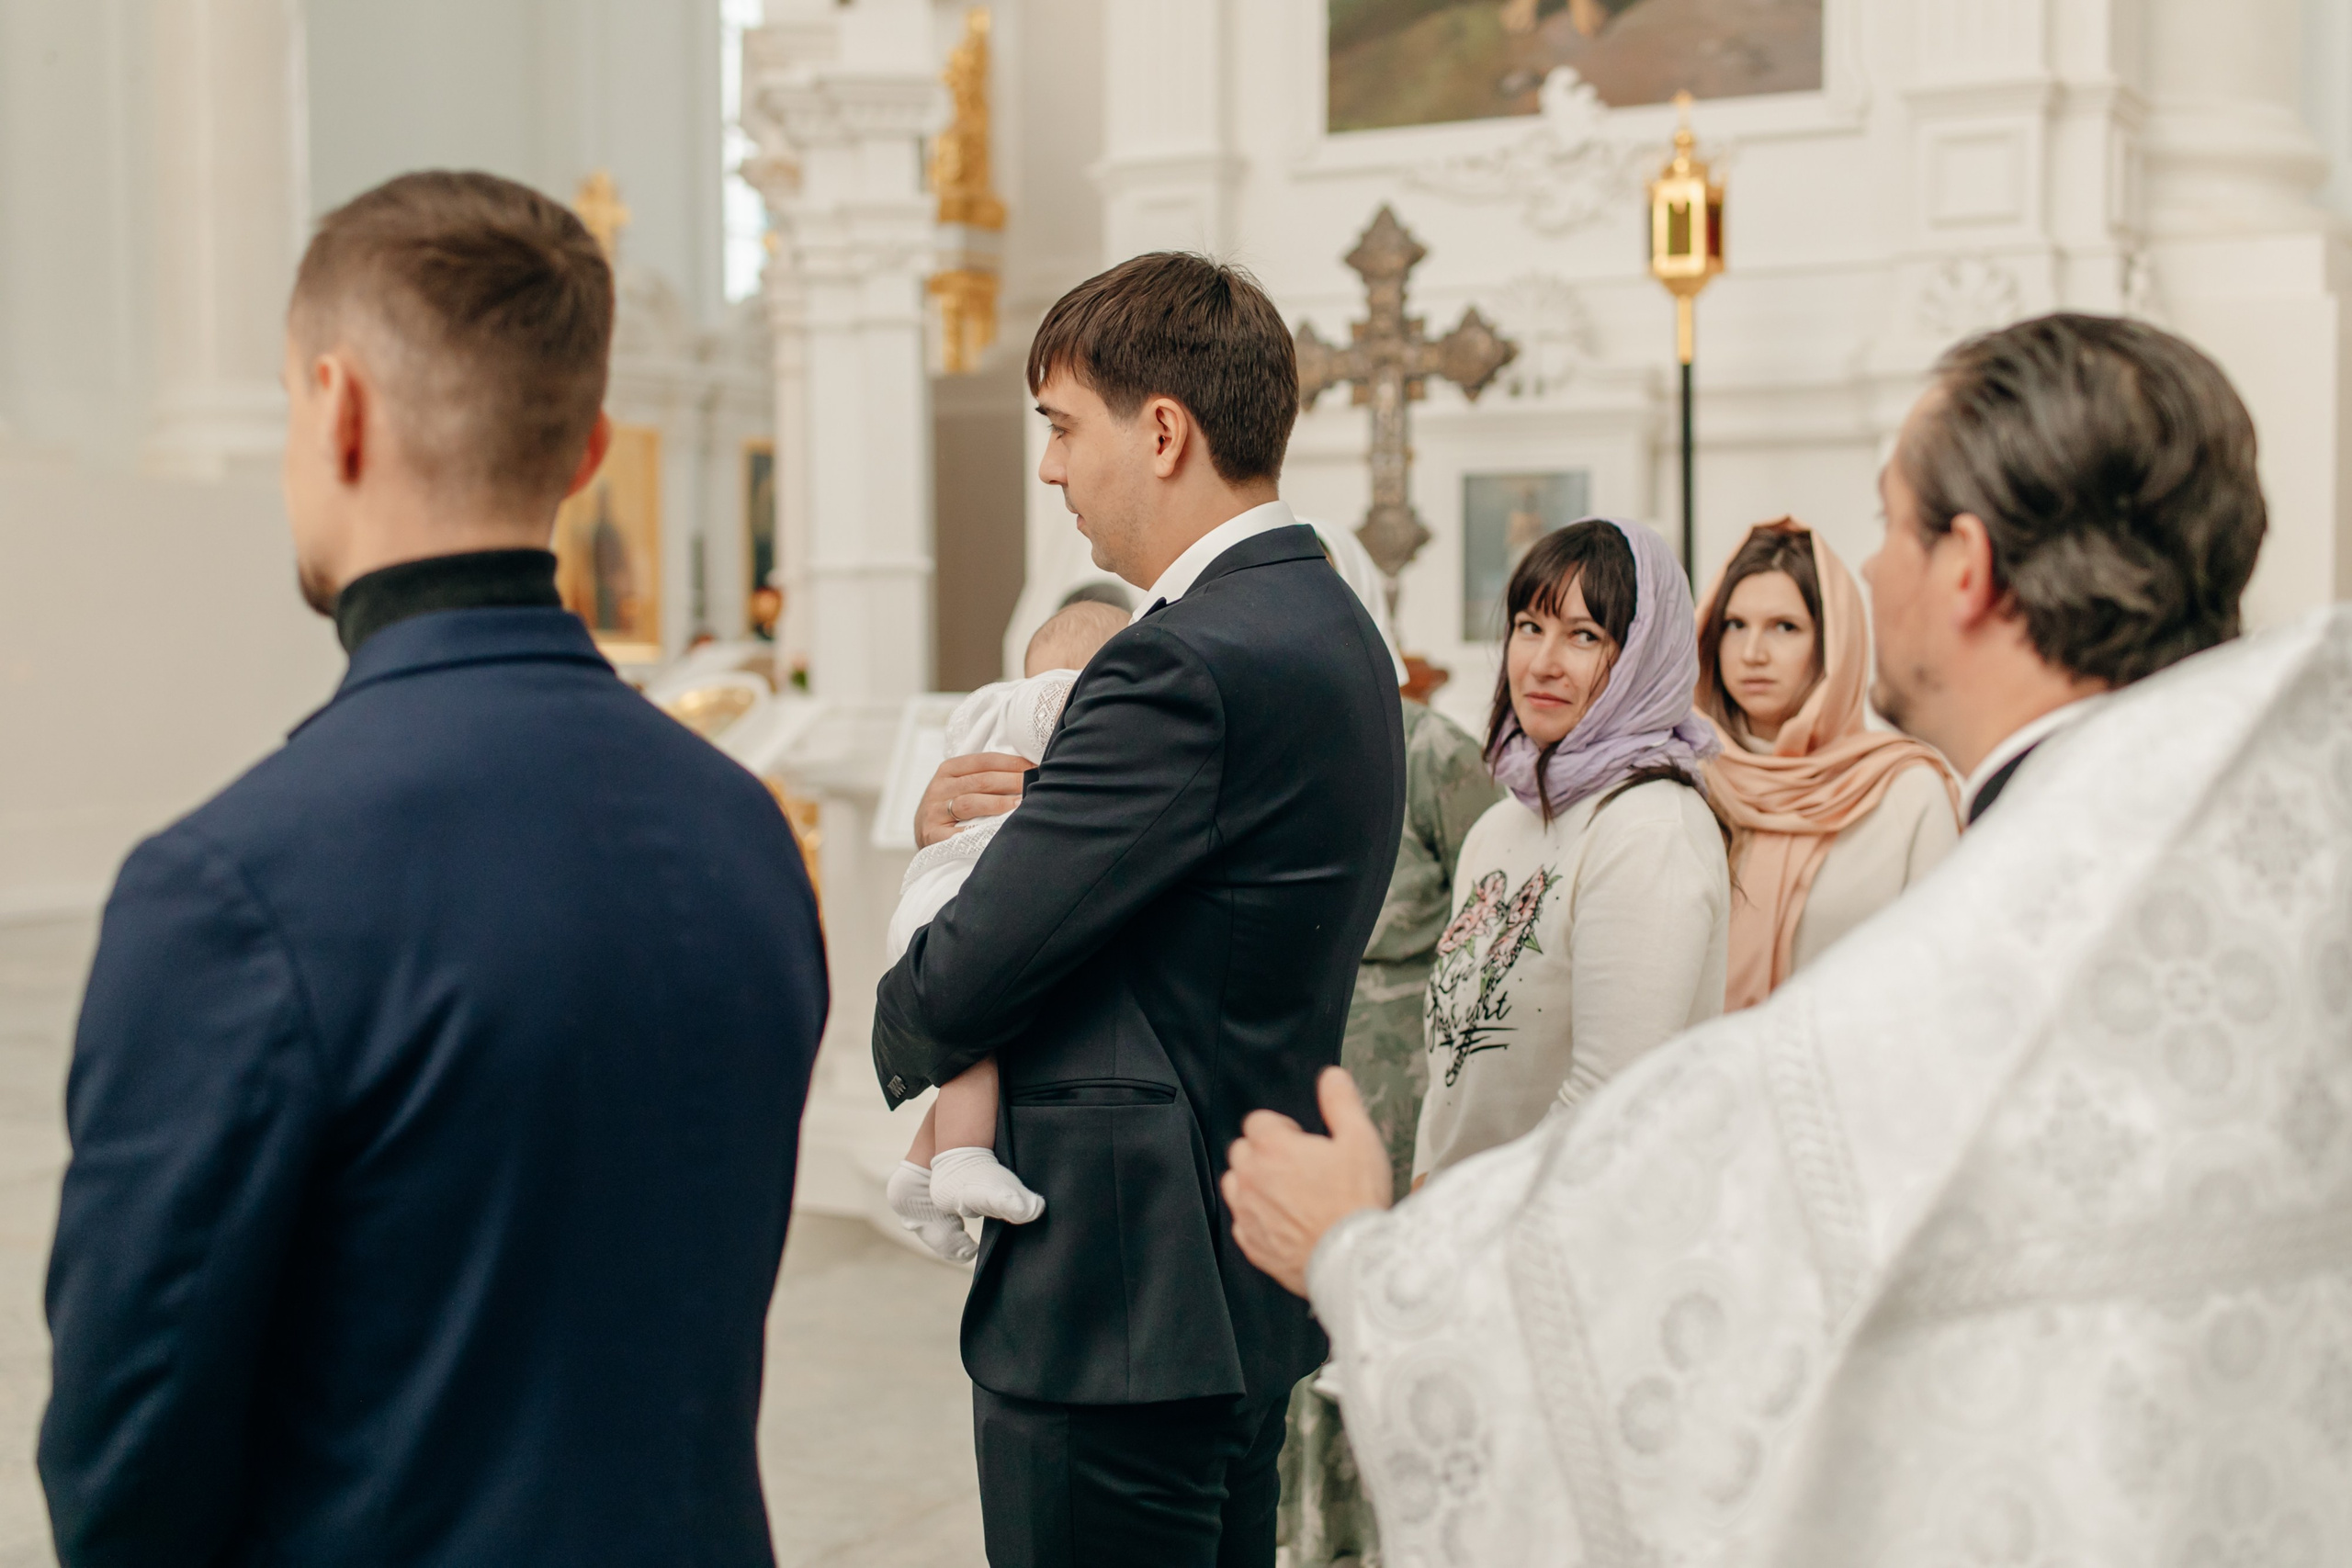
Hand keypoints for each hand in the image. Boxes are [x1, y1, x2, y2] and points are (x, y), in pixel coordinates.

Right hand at [913, 752, 1029, 848]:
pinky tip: (1000, 830)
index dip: (1012, 763)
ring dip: (999, 803)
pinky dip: (980, 831)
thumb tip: (1026, 772)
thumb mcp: (959, 786)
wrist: (922, 835)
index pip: (985, 761)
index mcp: (949, 770)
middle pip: (981, 780)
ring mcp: (935, 811)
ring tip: (1021, 804)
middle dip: (1012, 781)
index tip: (1035, 767)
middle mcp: (940, 787)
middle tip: (1034, 784)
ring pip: (971, 803)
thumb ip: (984, 777)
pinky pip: (960, 833)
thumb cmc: (949, 808)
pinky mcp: (933, 835)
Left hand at [1222, 1067, 1393, 1297]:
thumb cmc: (1356, 1202)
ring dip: (1254, 1184)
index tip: (1300, 1141)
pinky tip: (1284, 1222)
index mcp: (1273, 1147)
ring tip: (1287, 1193)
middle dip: (1264, 1153)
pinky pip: (1242, 1222)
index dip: (1281, 1128)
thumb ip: (1341, 1102)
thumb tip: (1331, 1077)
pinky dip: (1256, 1219)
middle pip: (1242, 1151)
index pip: (1257, 1121)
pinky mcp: (1251, 1243)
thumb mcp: (1360, 1139)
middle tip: (1298, 1167)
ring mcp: (1248, 1213)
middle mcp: (1252, 1178)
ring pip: (1235, 1185)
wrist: (1354, 1260)